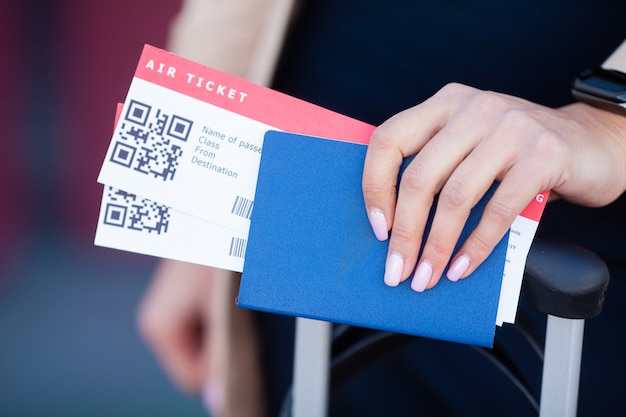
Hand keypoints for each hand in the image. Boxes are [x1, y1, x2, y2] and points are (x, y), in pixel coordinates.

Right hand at [137, 261, 263, 416]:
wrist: (218, 211)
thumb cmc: (217, 252)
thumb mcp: (222, 310)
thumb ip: (220, 355)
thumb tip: (216, 399)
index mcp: (159, 327)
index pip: (192, 378)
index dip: (219, 366)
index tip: (238, 337)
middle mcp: (160, 320)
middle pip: (198, 360)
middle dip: (221, 344)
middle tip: (236, 312)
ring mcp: (171, 308)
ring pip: (205, 341)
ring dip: (224, 326)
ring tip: (232, 296)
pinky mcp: (184, 296)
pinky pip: (207, 322)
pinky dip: (222, 313)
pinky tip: (229, 291)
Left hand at [362, 83, 625, 291]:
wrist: (592, 144)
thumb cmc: (518, 155)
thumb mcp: (470, 146)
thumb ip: (437, 167)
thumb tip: (393, 229)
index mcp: (445, 104)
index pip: (388, 141)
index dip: (374, 188)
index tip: (377, 228)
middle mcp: (473, 108)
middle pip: (419, 177)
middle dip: (405, 233)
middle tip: (398, 269)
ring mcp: (510, 127)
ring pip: (456, 196)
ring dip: (437, 246)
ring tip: (428, 276)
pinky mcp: (543, 154)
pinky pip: (499, 210)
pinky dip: (477, 245)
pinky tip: (463, 267)